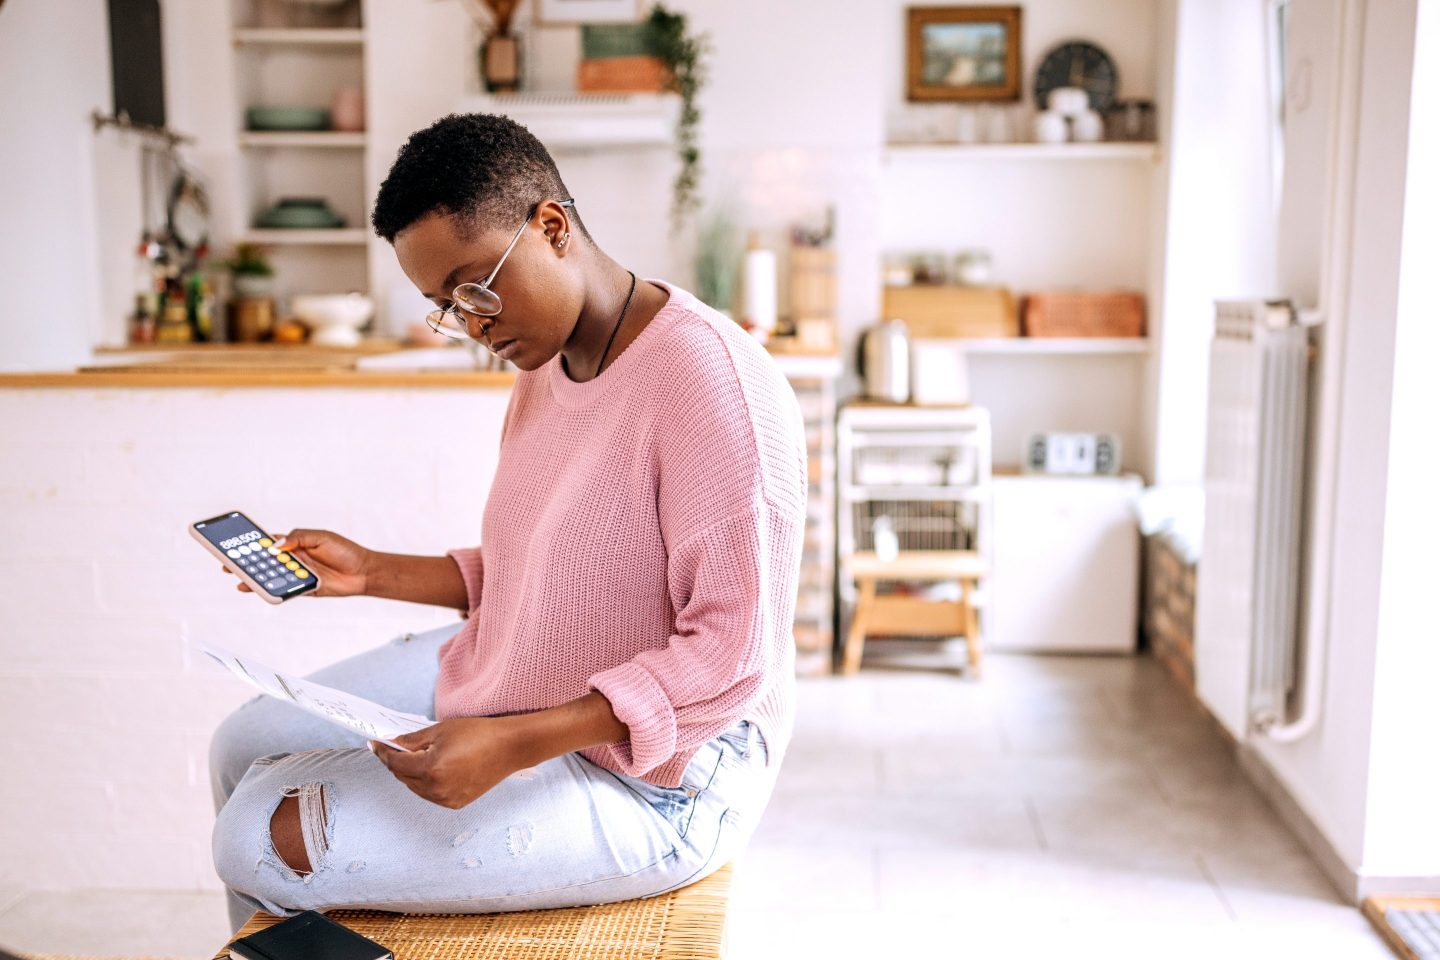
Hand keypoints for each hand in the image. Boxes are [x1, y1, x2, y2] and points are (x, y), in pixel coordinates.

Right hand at [220, 528, 373, 597]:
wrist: (363, 572)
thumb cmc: (345, 551)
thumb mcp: (322, 537)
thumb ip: (298, 538)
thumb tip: (276, 546)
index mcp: (295, 543)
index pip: (268, 542)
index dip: (251, 543)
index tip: (232, 543)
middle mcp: (293, 559)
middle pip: (264, 561)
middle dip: (245, 562)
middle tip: (227, 563)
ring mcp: (296, 574)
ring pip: (270, 576)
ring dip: (254, 578)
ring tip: (239, 578)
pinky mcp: (302, 589)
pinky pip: (282, 590)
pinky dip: (269, 591)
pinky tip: (258, 590)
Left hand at [370, 717, 529, 808]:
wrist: (509, 748)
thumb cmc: (478, 734)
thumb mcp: (441, 731)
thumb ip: (412, 740)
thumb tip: (392, 743)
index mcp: (430, 768)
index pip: (395, 762)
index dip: (383, 752)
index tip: (375, 744)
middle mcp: (436, 788)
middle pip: (402, 777)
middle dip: (396, 762)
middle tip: (394, 747)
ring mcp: (446, 799)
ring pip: (415, 787)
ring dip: (410, 773)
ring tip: (418, 756)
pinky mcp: (455, 803)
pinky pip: (430, 794)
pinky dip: (425, 782)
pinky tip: (433, 768)